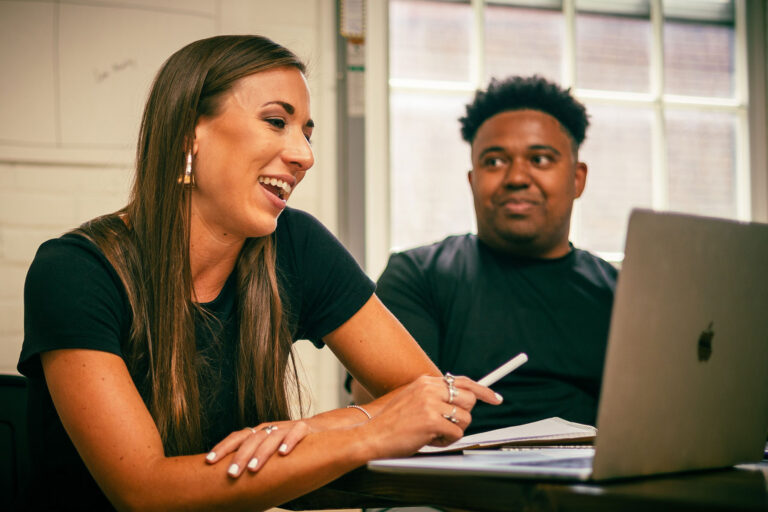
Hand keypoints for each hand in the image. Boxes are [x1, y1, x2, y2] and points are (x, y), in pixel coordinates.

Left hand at [204, 419, 310, 477]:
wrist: (320, 429)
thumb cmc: (289, 445)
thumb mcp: (270, 450)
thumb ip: (255, 459)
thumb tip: (231, 482)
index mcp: (258, 433)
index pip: (237, 437)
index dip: (222, 447)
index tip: (209, 461)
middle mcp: (270, 429)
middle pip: (251, 439)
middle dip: (239, 457)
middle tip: (231, 474)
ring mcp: (287, 427)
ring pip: (271, 437)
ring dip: (261, 453)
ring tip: (253, 469)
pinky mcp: (304, 428)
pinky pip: (296, 433)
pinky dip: (289, 441)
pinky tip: (283, 453)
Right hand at [362, 374, 500, 457]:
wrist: (371, 435)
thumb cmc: (392, 423)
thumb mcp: (413, 399)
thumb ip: (434, 396)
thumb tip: (461, 400)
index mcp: (426, 381)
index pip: (463, 381)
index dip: (483, 390)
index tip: (496, 398)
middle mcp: (429, 388)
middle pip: (469, 400)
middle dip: (463, 415)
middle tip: (448, 424)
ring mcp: (430, 404)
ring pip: (465, 419)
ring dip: (453, 431)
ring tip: (433, 434)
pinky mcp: (431, 421)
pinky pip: (456, 434)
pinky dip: (445, 442)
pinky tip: (429, 440)